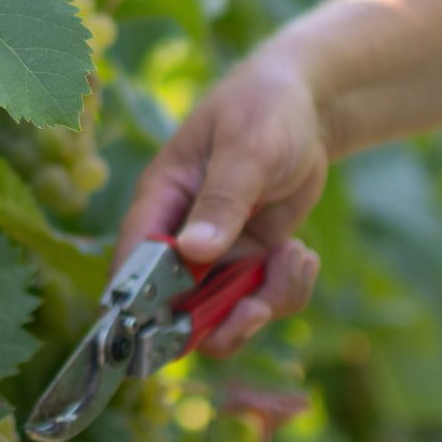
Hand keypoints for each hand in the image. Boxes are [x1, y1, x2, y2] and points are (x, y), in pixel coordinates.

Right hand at [116, 53, 326, 355]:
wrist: (307, 105)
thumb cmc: (263, 109)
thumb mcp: (247, 151)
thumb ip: (222, 201)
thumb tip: (193, 252)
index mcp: (160, 203)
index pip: (133, 265)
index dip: (140, 307)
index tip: (170, 335)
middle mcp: (181, 237)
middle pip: (176, 310)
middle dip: (219, 323)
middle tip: (256, 310)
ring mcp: (217, 253)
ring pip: (225, 314)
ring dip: (266, 302)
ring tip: (297, 259)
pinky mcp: (250, 259)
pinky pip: (262, 300)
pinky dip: (287, 289)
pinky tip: (303, 255)